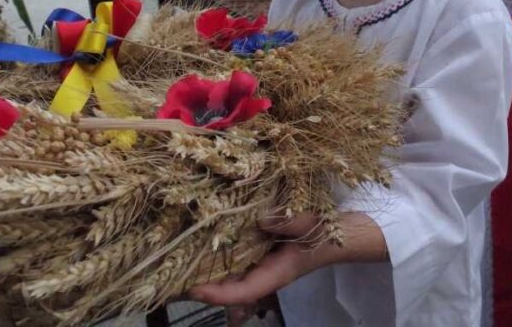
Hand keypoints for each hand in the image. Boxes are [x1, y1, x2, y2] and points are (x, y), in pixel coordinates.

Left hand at [189, 212, 332, 307]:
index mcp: (276, 273)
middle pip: (229, 286)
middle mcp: (264, 271)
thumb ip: (289, 222)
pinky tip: (200, 241)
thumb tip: (261, 217)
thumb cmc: (327, 233)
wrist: (342, 233)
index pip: (243, 291)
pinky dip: (217, 253)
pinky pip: (235, 257)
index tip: (194, 290)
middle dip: (201, 285)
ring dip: (206, 270)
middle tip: (170, 278)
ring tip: (176, 261)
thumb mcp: (310, 224)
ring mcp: (260, 262)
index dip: (219, 294)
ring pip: (229, 273)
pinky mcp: (259, 249)